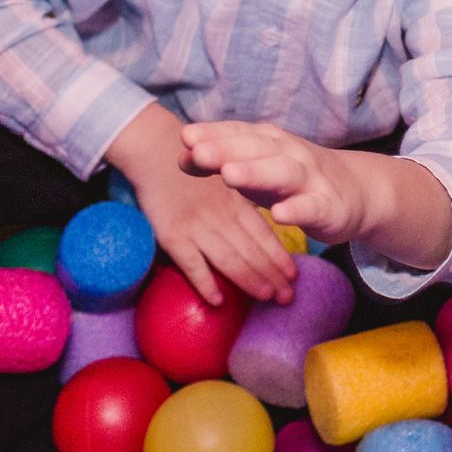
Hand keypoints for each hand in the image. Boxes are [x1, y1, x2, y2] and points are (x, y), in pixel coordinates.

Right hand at [107, 104, 296, 305]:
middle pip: (252, 251)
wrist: (156, 150)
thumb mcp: (226, 180)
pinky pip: (191, 263)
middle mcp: (222, 216)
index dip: (280, 256)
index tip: (294, 275)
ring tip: (266, 298)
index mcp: (237, 202)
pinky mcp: (172, 234)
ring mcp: (198, 226)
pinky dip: (205, 283)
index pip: (264, 234)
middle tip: (288, 298)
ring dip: (249, 281)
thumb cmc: (194, 166)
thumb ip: (242, 205)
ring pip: (229, 260)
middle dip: (272, 275)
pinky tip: (218, 301)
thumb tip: (260, 233)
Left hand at [182, 120, 366, 248]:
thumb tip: (182, 154)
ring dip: (256, 172)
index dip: (214, 134)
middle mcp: (290, 153)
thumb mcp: (257, 166)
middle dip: (227, 149)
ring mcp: (310, 178)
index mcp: (270, 142)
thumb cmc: (292, 178)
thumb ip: (223, 159)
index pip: (240, 133)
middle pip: (256, 149)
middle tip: (199, 151)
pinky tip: (279, 215)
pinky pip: (311, 207)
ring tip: (229, 175)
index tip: (186, 137)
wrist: (355, 191)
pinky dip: (296, 210)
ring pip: (282, 173)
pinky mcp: (327, 205)